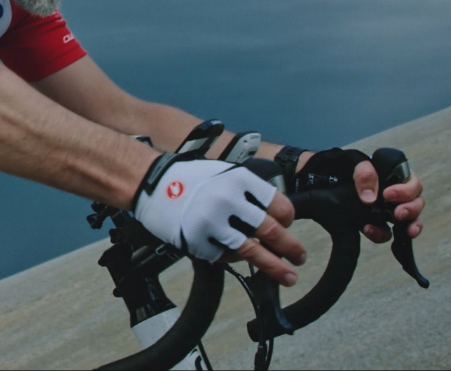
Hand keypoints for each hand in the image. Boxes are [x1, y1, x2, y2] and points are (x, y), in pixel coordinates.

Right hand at [134, 153, 304, 284]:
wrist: (150, 183)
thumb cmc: (187, 178)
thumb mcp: (224, 173)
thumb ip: (249, 192)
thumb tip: (276, 217)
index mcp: (240, 180)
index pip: (280, 206)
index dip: (289, 220)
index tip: (289, 227)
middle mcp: (228, 201)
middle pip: (272, 231)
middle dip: (292, 248)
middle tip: (300, 257)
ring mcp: (212, 223)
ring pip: (253, 252)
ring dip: (275, 267)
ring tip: (288, 277)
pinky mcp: (198, 241)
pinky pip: (224, 258)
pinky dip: (234, 260)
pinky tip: (238, 259)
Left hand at [298, 148, 424, 242]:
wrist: (313, 177)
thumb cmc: (336, 165)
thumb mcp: (351, 162)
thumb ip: (364, 173)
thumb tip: (370, 199)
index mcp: (392, 175)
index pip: (412, 183)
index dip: (407, 190)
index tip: (388, 194)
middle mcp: (393, 192)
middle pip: (416, 202)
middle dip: (411, 209)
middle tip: (397, 214)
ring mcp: (384, 209)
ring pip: (408, 220)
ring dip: (408, 226)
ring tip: (400, 229)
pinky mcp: (372, 222)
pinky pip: (386, 232)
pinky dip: (382, 234)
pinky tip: (369, 231)